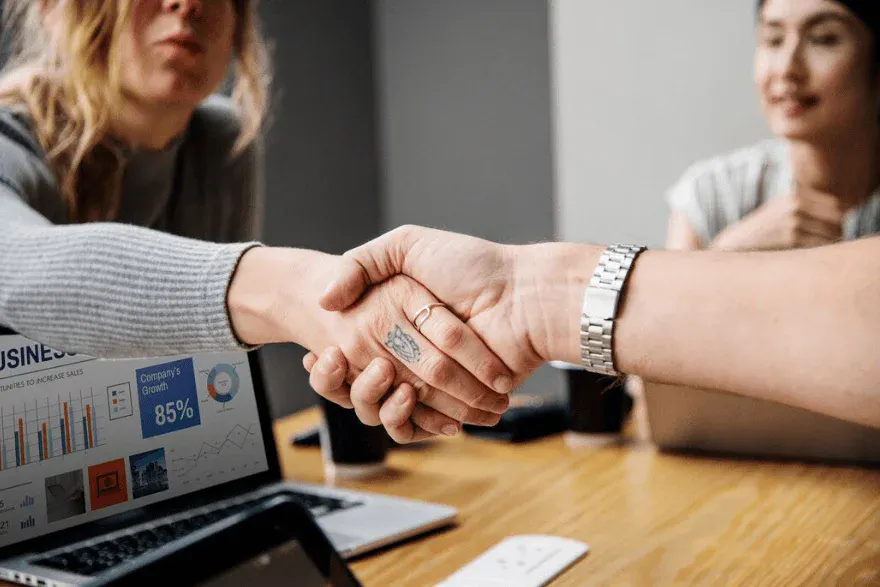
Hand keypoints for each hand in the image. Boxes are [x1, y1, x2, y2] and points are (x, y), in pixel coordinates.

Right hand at [227, 247, 512, 441]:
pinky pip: (415, 424)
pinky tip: (399, 394)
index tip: (318, 352)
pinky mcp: (449, 406)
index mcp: (394, 322)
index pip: (349, 350)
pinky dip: (401, 418)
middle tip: (333, 359)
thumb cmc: (471, 266)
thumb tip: (324, 298)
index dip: (328, 359)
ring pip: (380, 408)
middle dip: (341, 378)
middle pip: (359, 382)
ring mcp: (428, 383)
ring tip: (375, 372)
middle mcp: (408, 354)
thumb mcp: (407, 245)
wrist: (523, 296)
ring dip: (367, 397)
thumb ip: (362, 262)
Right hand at [711, 186, 843, 250]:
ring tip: (815, 251)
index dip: (838, 220)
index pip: (837, 205)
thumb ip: (806, 206)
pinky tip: (809, 256)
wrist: (736, 244)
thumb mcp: (780, 209)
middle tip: (823, 243)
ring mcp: (794, 221)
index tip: (828, 230)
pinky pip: (822, 245)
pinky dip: (822, 252)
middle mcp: (796, 205)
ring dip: (830, 244)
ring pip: (833, 234)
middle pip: (838, 219)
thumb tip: (840, 214)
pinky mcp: (791, 238)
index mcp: (796, 195)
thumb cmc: (762, 231)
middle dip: (836, 232)